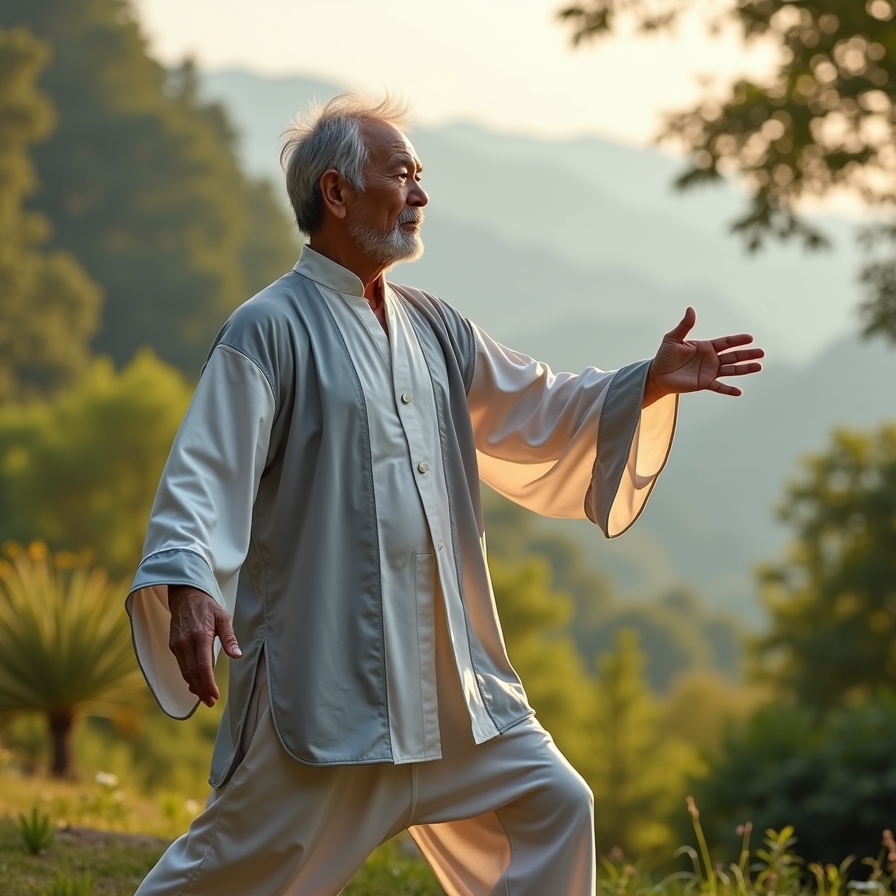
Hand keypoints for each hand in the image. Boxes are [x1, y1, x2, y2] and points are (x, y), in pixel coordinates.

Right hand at [168, 585, 241, 707]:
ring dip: (194, 686)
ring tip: (204, 696)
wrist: (185, 596)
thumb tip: (237, 656)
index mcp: (200, 636)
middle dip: (201, 690)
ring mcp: (177, 645)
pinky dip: (188, 676)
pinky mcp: (173, 645)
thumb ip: (230, 638)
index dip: (208, 684)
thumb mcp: (223, 618)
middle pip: (193, 673)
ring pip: (185, 672)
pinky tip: (195, 683)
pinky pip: (181, 665)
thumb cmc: (207, 607)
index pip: (203, 666)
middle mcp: (186, 642)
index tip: (214, 696)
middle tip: (210, 702)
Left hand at [643, 307, 763, 405]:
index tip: (750, 338)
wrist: (658, 374)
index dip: (737, 340)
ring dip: (744, 369)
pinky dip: (728, 390)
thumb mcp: (673, 339)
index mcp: (706, 347)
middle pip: (733, 356)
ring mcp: (709, 372)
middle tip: (761, 352)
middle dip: (747, 354)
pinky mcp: (704, 383)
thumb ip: (684, 326)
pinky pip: (719, 387)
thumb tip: (691, 309)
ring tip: (758, 367)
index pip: (725, 342)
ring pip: (731, 370)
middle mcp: (711, 359)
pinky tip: (739, 392)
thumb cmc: (665, 356)